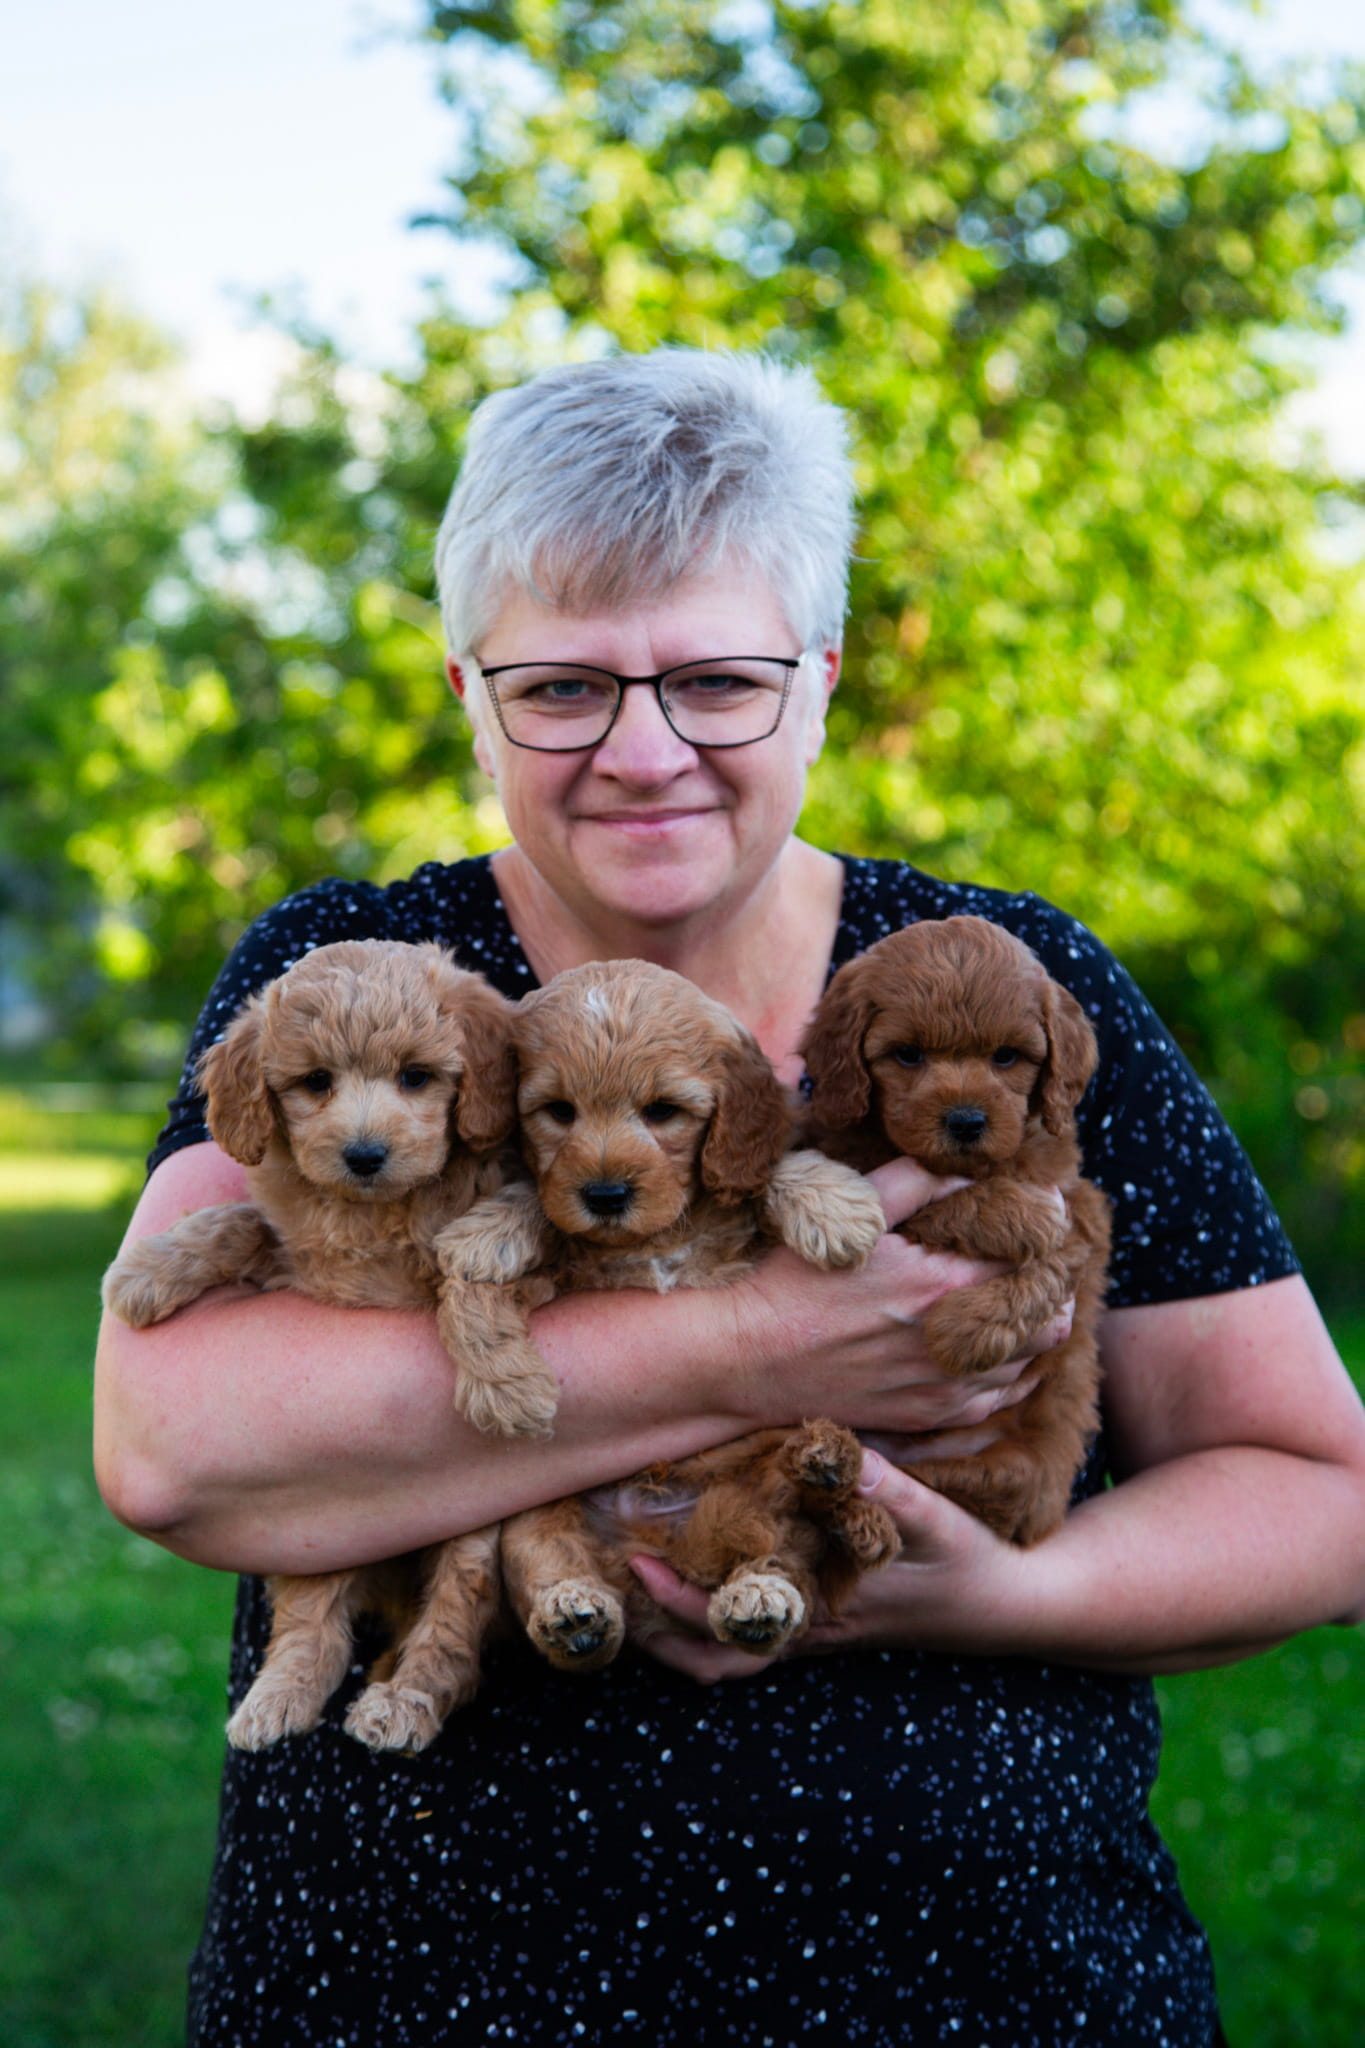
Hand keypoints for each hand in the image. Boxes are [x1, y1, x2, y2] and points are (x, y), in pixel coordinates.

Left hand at [630, 1450, 1035, 1683]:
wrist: (1006, 1605)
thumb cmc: (969, 1563)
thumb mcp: (934, 1519)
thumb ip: (887, 1488)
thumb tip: (835, 1452)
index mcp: (823, 1613)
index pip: (729, 1628)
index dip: (675, 1602)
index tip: (636, 1563)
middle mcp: (811, 1631)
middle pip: (715, 1660)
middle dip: (659, 1634)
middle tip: (615, 1585)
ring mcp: (816, 1631)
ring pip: (733, 1654)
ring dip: (683, 1629)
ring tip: (643, 1581)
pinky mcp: (827, 1620)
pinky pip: (757, 1633)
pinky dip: (719, 1615)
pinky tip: (705, 1569)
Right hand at [730, 1156, 1073, 1435]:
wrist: (751, 1359)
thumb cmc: (797, 1283)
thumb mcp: (854, 1216)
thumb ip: (916, 1183)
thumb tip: (968, 1167)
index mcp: (941, 1287)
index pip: (1033, 1263)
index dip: (1048, 1235)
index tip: (1049, 1214)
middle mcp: (954, 1345)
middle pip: (1049, 1319)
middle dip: (1054, 1284)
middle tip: (1042, 1258)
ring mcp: (945, 1389)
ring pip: (1032, 1361)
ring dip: (1037, 1327)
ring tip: (1023, 1298)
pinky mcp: (930, 1416)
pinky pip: (1001, 1399)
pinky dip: (1016, 1370)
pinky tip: (1004, 1347)